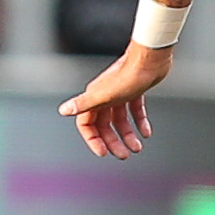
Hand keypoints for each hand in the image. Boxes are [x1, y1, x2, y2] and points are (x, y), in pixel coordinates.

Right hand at [58, 41, 173, 159]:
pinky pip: (134, 110)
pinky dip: (140, 122)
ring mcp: (120, 93)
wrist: (151, 58)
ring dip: (128, 135)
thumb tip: (63, 110)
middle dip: (113, 141)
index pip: (86, 124)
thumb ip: (84, 104)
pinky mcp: (134, 90)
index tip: (102, 152)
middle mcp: (104, 96)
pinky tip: (146, 132)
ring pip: (120, 119)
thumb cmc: (129, 75)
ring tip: (137, 148)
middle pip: (104, 125)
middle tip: (123, 155)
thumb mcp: (105, 95)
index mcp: (94, 98)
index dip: (92, 139)